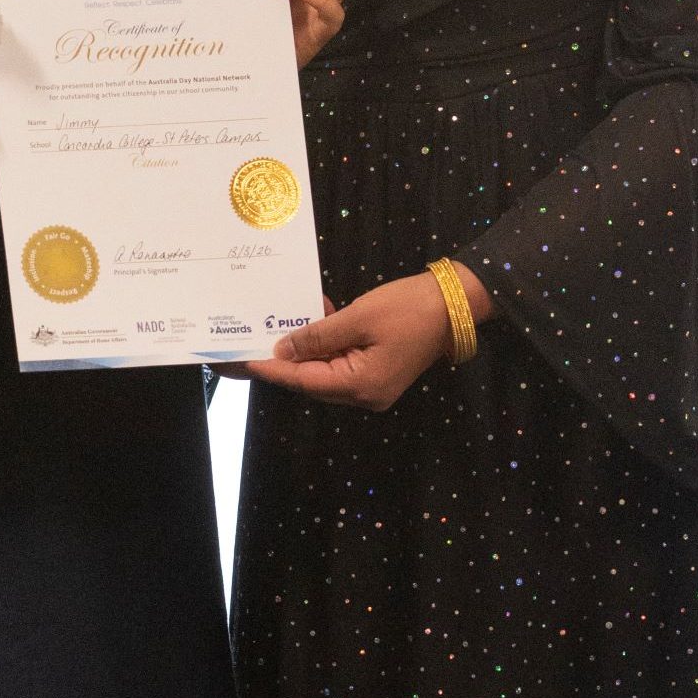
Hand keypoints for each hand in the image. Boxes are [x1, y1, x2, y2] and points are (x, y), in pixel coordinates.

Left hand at [245, 265, 491, 410]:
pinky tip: (312, 321)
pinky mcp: (378, 373)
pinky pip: (341, 364)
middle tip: (251, 343)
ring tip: (277, 328)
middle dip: (282, 361)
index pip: (303, 380)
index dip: (271, 369)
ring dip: (303, 351)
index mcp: (361, 386)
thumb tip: (283, 351)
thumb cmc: (408, 308)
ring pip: (324, 372)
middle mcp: (365, 395)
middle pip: (312, 381)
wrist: (455, 302)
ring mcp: (373, 387)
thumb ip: (317, 336)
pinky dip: (325, 346)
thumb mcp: (358, 317)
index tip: (241, 360)